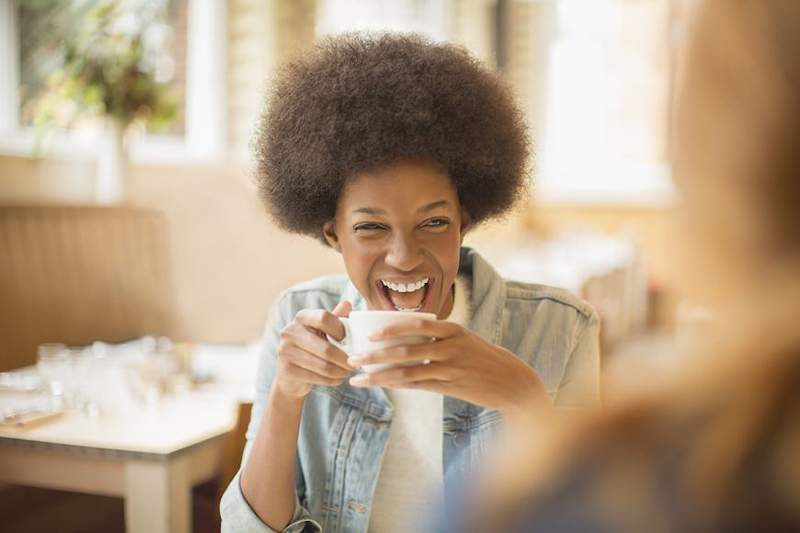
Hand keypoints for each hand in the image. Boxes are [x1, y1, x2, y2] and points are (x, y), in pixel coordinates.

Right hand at [274, 301, 352, 398]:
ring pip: (323, 366)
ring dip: (341, 371)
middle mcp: (290, 331)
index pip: (324, 318)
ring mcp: (285, 351)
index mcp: (301, 317)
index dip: (340, 329)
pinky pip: (317, 378)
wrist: (290, 374)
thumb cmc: (312, 347)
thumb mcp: (323, 330)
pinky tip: (339, 379)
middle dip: (345, 358)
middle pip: (326, 348)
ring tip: (349, 371)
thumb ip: (335, 318)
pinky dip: (332, 380)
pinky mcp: (286, 370)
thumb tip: (347, 304)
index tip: (347, 340)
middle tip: (355, 363)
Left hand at [347, 317, 548, 414]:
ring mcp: (449, 367)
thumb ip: (438, 337)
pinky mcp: (450, 386)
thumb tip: (406, 336)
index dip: (389, 329)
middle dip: (374, 354)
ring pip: (406, 370)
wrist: (511, 381)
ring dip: (379, 374)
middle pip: (404, 349)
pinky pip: (417, 385)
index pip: (414, 325)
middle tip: (353, 358)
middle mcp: (449, 346)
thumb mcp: (464, 339)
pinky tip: (381, 386)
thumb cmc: (483, 358)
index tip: (369, 334)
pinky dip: (397, 385)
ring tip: (359, 378)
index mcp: (451, 329)